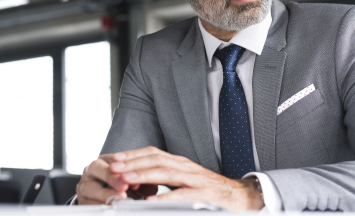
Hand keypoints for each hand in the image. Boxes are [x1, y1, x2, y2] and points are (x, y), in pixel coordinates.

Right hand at [76, 154, 157, 203]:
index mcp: (104, 161)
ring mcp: (84, 185)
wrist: (109, 201)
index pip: (112, 159)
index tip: (132, 177)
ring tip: (119, 199)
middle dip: (110, 177)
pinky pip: (87, 203)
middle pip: (95, 167)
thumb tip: (152, 186)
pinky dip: (99, 205)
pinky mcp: (82, 201)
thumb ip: (141, 181)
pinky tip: (110, 207)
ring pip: (89, 187)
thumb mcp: (134, 182)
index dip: (122, 168)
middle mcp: (91, 171)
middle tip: (124, 186)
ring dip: (105, 194)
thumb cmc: (125, 189)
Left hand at [109, 146, 263, 210]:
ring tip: (128, 180)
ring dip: (145, 175)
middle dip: (133, 163)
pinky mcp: (205, 194)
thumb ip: (164, 179)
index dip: (133, 155)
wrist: (239, 196)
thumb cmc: (208, 190)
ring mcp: (196, 179)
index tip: (115, 159)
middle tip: (114, 168)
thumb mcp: (184, 181)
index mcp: (180, 163)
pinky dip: (166, 197)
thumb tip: (136, 180)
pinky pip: (183, 194)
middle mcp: (186, 167)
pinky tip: (152, 201)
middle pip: (156, 159)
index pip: (153, 153)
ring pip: (167, 173)